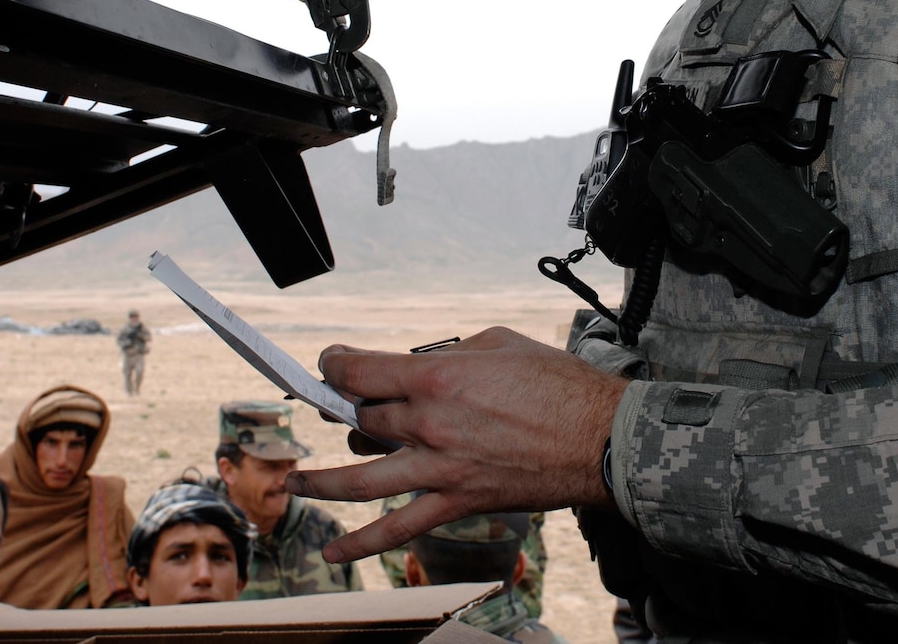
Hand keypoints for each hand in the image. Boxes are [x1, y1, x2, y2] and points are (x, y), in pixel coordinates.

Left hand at [285, 326, 627, 561]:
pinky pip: (397, 529)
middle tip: (342, 404)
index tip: (331, 364)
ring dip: (320, 481)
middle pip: (362, 418)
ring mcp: (439, 469)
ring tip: (296, 482)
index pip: (359, 372)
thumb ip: (450, 354)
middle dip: (347, 408)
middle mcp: (428, 424)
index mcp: (436, 377)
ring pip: (359, 479)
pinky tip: (332, 554)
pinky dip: (361, 546)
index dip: (334, 365)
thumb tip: (422, 365)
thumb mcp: (498, 344)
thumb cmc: (558, 384)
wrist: (601, 438)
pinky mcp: (456, 503)